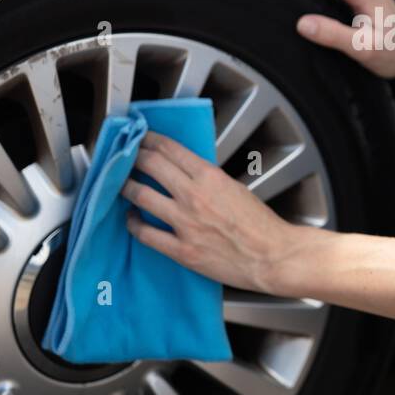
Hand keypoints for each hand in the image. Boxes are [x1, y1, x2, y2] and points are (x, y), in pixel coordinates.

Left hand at [121, 130, 297, 295]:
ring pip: (141, 196)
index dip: (149, 140)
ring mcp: (185, 223)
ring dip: (127, 187)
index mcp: (210, 177)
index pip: (169, 149)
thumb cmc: (260, 225)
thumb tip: (186, 173)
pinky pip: (146, 234)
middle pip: (151, 165)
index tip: (141, 137)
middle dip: (133, 156)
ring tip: (122, 184)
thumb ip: (208, 179)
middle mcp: (193, 196)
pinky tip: (131, 219)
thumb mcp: (235, 188)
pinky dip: (134, 224)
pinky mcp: (181, 250)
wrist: (272, 256)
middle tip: (126, 156)